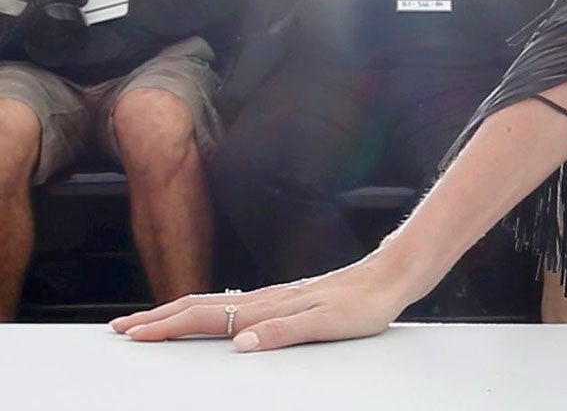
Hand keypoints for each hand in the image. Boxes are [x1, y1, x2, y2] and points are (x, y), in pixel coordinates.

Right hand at [112, 256, 414, 350]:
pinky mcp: (286, 299)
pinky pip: (233, 305)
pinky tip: (206, 315)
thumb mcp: (328, 323)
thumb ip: (285, 332)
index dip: (167, 327)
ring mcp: (274, 297)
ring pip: (213, 304)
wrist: (391, 277)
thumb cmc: (364, 304)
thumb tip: (241, 343)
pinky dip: (205, 311)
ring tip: (149, 321)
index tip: (133, 334)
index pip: (205, 316)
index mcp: (268, 306)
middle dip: (158, 318)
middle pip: (199, 307)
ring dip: (176, 313)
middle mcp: (265, 299)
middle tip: (120, 328)